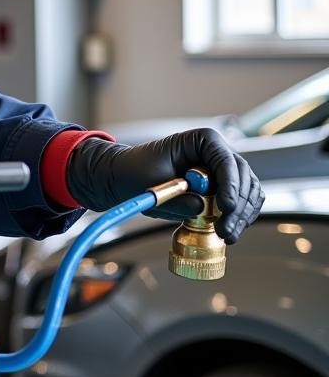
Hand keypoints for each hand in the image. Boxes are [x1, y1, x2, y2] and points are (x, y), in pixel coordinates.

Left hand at [66, 128, 263, 242]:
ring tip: (227, 235)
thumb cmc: (138, 173)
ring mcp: (223, 169)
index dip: (230, 184)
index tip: (226, 207)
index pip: (225, 160)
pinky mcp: (224, 187)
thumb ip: (176, 197)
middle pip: (243, 177)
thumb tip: (201, 207)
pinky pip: (243, 201)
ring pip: (248, 191)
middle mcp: (217, 152)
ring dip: (242, 215)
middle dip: (238, 206)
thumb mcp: (151, 184)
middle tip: (225, 231)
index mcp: (201, 140)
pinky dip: (240, 216)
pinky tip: (229, 230)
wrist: (129, 177)